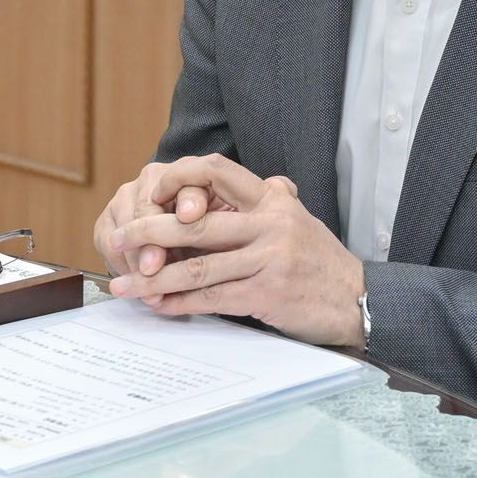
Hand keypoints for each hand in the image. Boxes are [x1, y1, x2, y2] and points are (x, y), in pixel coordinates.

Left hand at [107, 153, 366, 347]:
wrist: (358, 300)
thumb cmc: (321, 262)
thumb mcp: (299, 220)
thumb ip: (273, 200)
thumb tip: (256, 181)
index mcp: (273, 200)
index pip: (216, 171)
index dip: (178, 178)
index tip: (151, 193)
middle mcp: (270, 223)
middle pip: (197, 222)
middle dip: (149, 232)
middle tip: (118, 240)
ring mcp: (270, 259)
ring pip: (199, 266)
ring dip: (155, 278)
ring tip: (126, 284)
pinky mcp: (268, 294)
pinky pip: (213, 297)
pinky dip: (181, 303)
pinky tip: (160, 306)